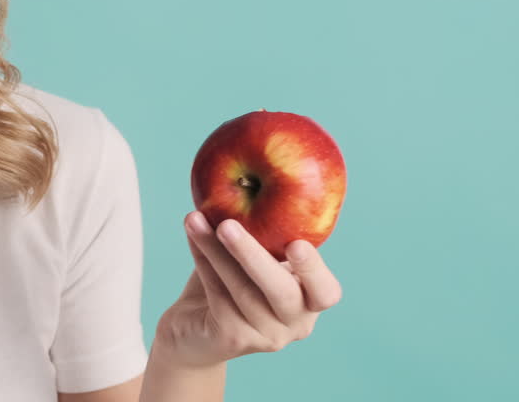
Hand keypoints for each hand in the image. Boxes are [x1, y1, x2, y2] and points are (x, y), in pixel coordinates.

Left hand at [153, 211, 342, 369]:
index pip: (326, 292)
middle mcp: (296, 324)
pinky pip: (217, 296)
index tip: (296, 244)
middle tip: (228, 225)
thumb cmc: (229, 282)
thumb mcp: (252, 257)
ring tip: (195, 219)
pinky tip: (192, 237)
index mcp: (310, 300)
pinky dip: (203, 261)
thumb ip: (263, 233)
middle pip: (282, 293)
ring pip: (241, 290)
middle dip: (253, 255)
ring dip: (215, 250)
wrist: (194, 330)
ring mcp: (265, 337)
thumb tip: (247, 179)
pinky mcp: (233, 339)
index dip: (314, 270)